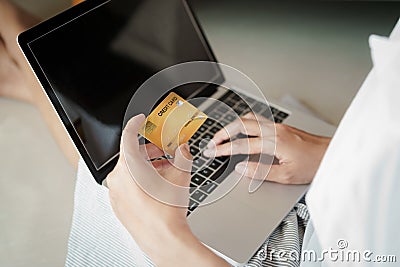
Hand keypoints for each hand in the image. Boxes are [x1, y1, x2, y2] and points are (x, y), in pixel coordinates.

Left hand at [107, 114, 228, 266]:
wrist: (164, 239)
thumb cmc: (167, 211)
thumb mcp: (180, 175)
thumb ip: (182, 155)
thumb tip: (183, 149)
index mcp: (129, 166)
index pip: (128, 135)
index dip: (136, 124)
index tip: (140, 120)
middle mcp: (118, 178)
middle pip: (131, 155)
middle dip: (149, 151)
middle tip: (163, 152)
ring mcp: (116, 193)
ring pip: (129, 171)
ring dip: (146, 166)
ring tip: (164, 171)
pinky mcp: (118, 205)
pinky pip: (127, 185)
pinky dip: (139, 180)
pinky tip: (156, 185)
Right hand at [204, 113, 330, 183]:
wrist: (331, 154)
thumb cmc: (313, 164)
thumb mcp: (286, 175)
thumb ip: (261, 172)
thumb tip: (241, 168)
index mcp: (273, 142)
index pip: (241, 144)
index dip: (223, 149)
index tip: (211, 152)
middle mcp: (274, 130)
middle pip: (240, 124)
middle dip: (223, 132)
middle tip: (212, 142)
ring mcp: (277, 126)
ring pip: (249, 118)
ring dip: (233, 125)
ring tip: (223, 135)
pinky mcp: (281, 126)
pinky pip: (257, 119)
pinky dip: (244, 123)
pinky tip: (242, 130)